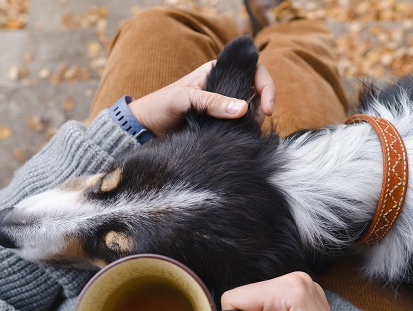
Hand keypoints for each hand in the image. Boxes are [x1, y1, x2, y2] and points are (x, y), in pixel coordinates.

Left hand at [128, 60, 274, 135]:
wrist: (145, 127)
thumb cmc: (160, 106)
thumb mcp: (185, 100)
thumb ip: (213, 103)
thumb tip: (244, 109)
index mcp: (217, 71)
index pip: (254, 71)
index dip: (266, 87)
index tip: (267, 109)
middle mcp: (224, 86)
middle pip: (257, 90)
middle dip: (263, 106)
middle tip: (257, 124)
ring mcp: (223, 105)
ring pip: (252, 109)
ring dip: (256, 120)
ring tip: (248, 132)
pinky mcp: (220, 122)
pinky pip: (241, 124)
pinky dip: (246, 130)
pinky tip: (241, 137)